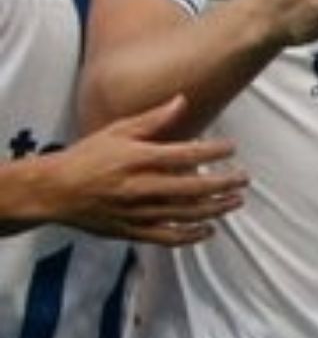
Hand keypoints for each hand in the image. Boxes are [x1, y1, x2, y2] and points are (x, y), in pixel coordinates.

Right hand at [37, 96, 247, 245]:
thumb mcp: (118, 131)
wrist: (53, 191)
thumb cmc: (87, 157)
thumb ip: (154, 119)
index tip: (231, 147)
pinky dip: (191, 236)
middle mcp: (139, 187)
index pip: (185, 156)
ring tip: (235, 201)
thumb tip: (182, 99)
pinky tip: (208, 230)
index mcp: (137, 159)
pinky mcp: (130, 231)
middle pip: (192, 188)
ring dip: (215, 209)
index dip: (213, 151)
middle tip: (243, 178)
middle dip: (224, 183)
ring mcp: (136, 212)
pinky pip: (167, 237)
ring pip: (185, 215)